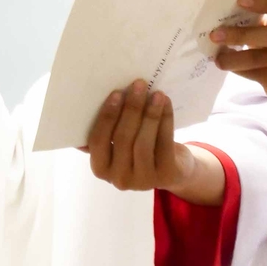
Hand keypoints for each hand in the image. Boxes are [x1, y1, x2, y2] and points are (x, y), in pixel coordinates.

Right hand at [82, 80, 224, 203]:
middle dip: (131, 109)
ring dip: (150, 114)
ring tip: (156, 93)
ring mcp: (143, 180)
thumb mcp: (118, 146)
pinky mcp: (166, 174)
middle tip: (139, 85)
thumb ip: (106, 131)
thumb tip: (95, 99)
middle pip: (122, 139)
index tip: (116, 93)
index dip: (107, 117)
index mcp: (101, 168)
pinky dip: (165, 120)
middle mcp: (119, 179)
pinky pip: (164, 143)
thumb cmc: (137, 150)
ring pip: (143, 142)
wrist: (171, 171)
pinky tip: (166, 103)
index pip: (98, 141)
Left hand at [210, 0, 266, 136]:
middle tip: (215, 33)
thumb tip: (219, 9)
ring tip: (217, 56)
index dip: (263, 2)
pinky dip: (235, 68)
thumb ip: (258, 17)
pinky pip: (252, 73)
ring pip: (257, 58)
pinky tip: (222, 62)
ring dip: (233, 57)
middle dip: (240, 35)